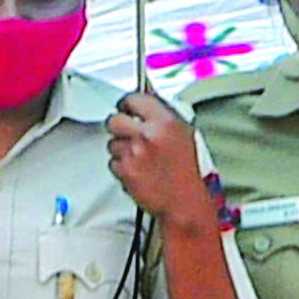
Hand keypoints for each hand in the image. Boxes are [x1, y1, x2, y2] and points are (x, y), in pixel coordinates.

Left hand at [105, 92, 216, 231]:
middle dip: (117, 126)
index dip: (127, 103)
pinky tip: (137, 170)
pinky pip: (112, 162)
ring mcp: (134, 152)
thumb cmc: (187, 171)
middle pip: (114, 120)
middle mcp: (148, 135)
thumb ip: (163, 114)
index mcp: (166, 122)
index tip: (125, 106)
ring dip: (121, 149)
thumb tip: (148, 97)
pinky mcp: (124, 170)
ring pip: (112, 143)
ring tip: (139, 158)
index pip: (134, 99)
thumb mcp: (184, 133)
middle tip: (124, 131)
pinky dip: (121, 166)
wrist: (184, 201)